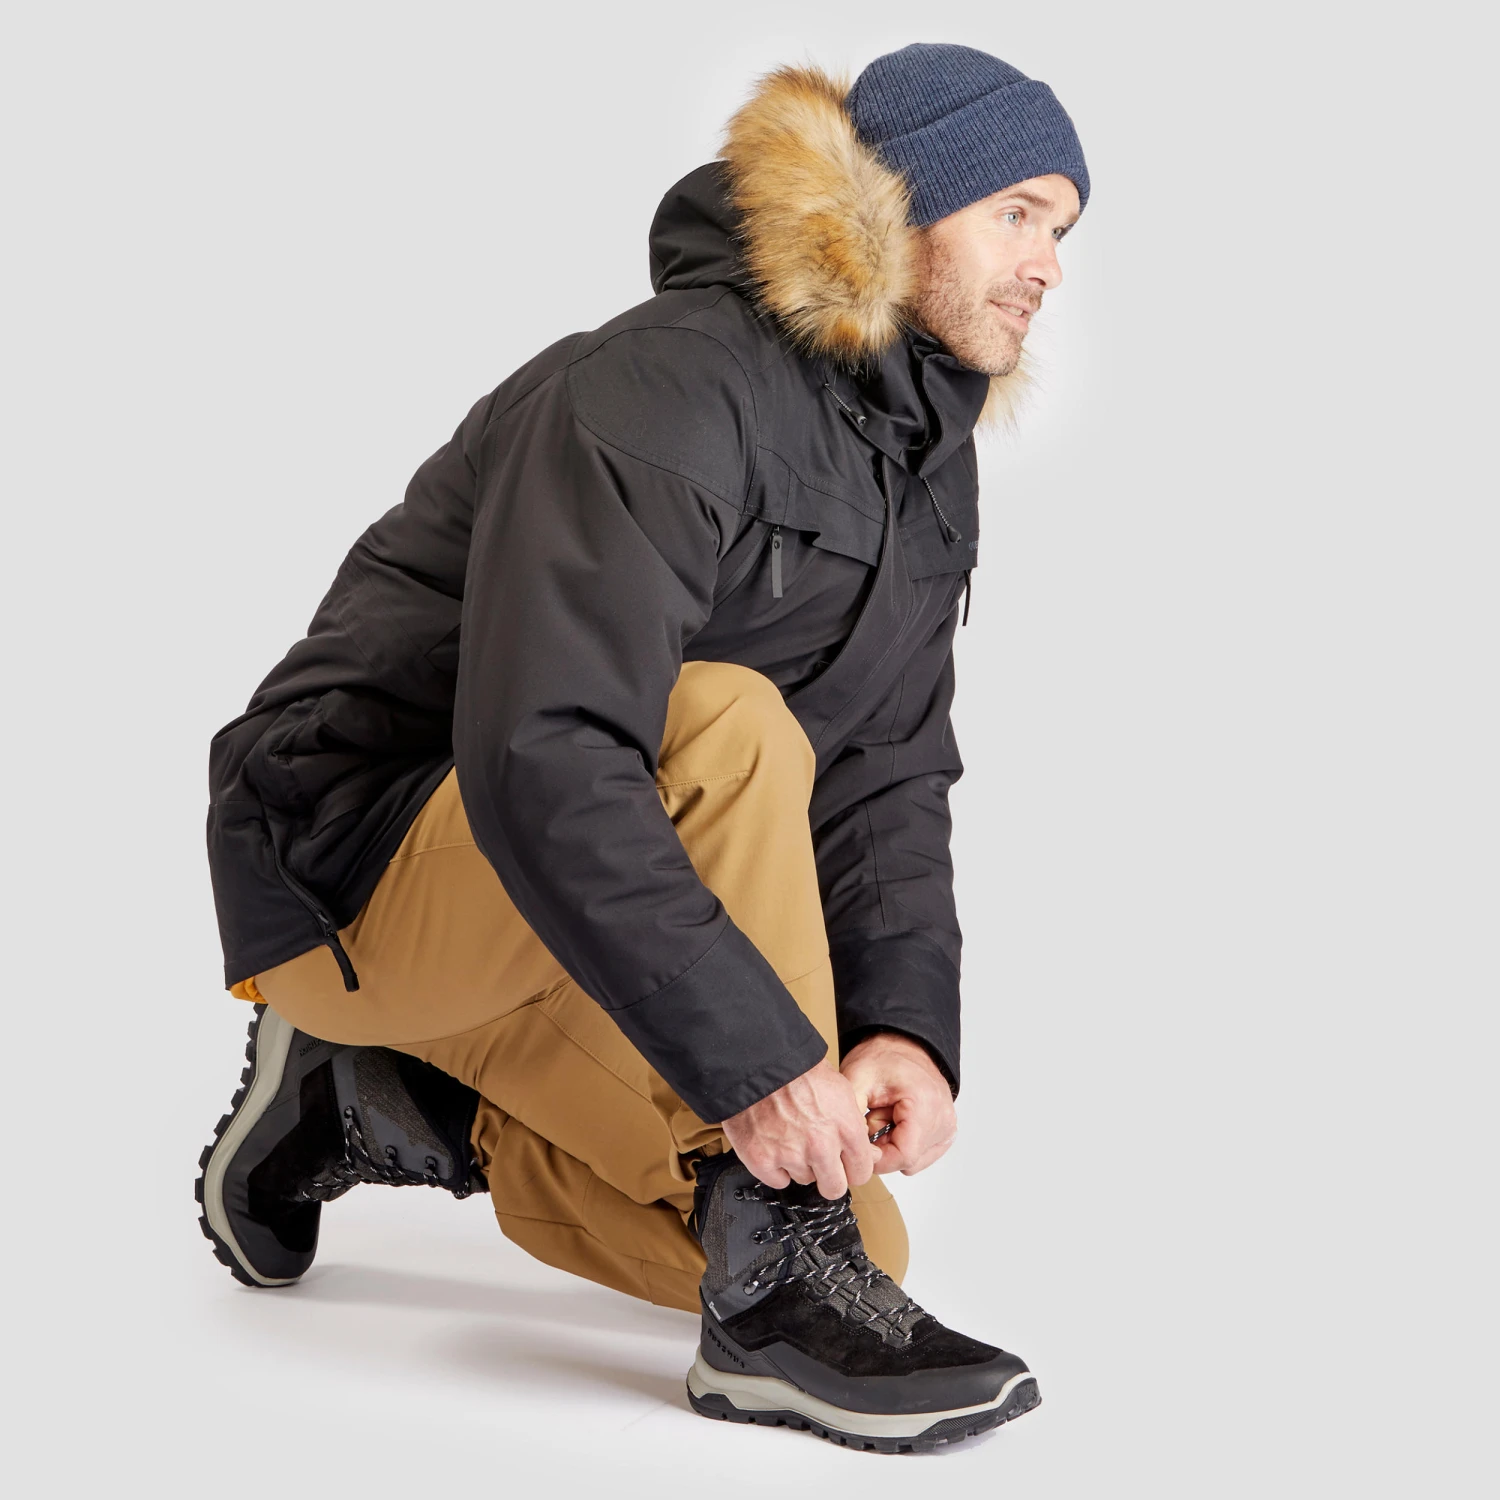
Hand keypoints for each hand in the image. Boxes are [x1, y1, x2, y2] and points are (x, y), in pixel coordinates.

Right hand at [721, 1059, 879, 1198]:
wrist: (760, 1062)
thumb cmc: (799, 1072)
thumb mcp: (842, 1092)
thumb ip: (856, 1129)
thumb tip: (868, 1154)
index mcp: (845, 1129)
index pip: (861, 1172)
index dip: (853, 1168)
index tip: (846, 1165)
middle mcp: (820, 1147)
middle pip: (834, 1188)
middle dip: (830, 1177)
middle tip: (820, 1160)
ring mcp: (790, 1155)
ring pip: (804, 1180)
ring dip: (800, 1165)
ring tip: (791, 1136)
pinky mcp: (762, 1160)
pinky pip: (778, 1180)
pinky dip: (776, 1167)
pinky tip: (775, 1144)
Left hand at [840, 1032, 956, 1175]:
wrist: (901, 1043)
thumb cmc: (882, 1057)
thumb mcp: (855, 1082)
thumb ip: (851, 1120)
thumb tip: (853, 1153)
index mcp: (925, 1104)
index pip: (903, 1156)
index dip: (877, 1158)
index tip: (861, 1145)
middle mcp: (944, 1118)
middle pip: (908, 1160)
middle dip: (883, 1146)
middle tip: (873, 1118)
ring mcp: (948, 1126)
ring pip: (914, 1161)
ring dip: (894, 1145)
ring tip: (886, 1117)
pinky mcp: (947, 1130)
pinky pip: (921, 1154)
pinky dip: (905, 1143)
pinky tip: (897, 1121)